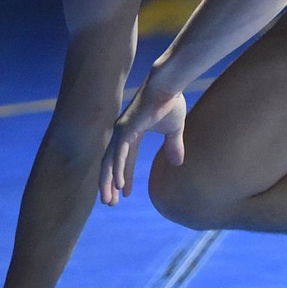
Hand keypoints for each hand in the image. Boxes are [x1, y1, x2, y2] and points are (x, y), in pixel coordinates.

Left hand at [100, 86, 186, 204]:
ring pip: (110, 162)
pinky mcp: (125, 129)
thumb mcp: (174, 130)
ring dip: (108, 182)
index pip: (124, 159)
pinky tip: (118, 185)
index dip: (123, 176)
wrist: (168, 85)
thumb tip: (178, 163)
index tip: (124, 193)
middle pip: (111, 164)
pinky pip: (119, 154)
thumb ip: (173, 146)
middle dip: (110, 184)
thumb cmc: (170, 102)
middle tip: (110, 203)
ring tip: (108, 201)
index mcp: (132, 133)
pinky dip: (117, 170)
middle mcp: (122, 133)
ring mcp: (122, 131)